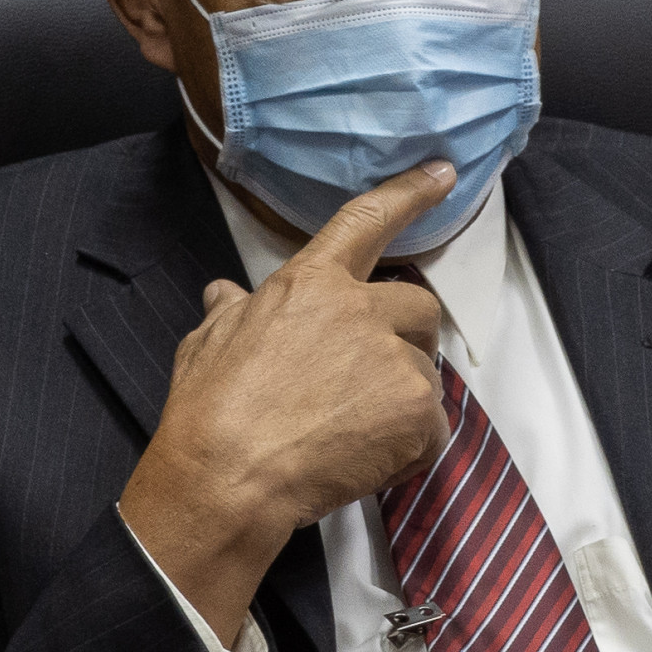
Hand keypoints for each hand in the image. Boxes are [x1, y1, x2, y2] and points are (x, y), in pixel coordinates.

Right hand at [119, 160, 455, 645]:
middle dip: (405, 340)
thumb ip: (231, 312)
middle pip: (419, 309)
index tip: (443, 172)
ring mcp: (394, 360)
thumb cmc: (209, 410)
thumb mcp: (208, 343)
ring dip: (400, 402)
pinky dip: (407, 449)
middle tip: (368, 381)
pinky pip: (432, 429)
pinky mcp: (417, 412)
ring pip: (424, 374)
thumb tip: (224, 293)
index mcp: (310, 283)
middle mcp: (361, 311)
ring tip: (349, 433)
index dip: (409, 193)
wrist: (227, 479)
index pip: (367, 220)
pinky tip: (363, 461)